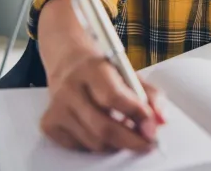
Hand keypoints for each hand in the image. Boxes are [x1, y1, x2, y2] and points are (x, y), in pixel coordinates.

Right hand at [40, 53, 164, 152]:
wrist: (68, 62)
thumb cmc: (102, 70)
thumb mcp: (129, 73)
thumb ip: (150, 95)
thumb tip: (161, 120)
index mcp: (92, 69)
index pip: (114, 97)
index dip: (137, 115)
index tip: (153, 128)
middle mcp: (70, 88)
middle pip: (103, 126)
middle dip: (131, 140)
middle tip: (147, 143)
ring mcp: (57, 108)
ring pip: (94, 141)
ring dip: (116, 143)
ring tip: (126, 131)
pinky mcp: (49, 123)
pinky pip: (80, 147)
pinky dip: (97, 144)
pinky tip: (103, 131)